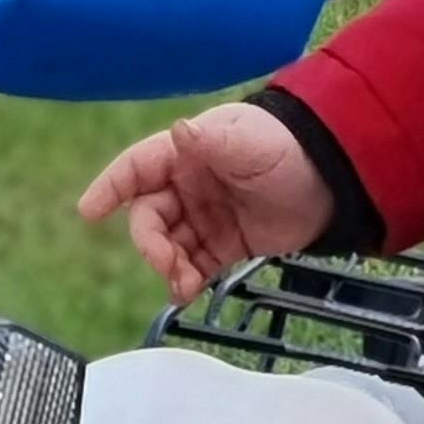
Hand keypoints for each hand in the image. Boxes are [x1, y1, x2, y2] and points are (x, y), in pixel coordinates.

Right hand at [77, 101, 331, 300]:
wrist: (334, 181)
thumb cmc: (288, 148)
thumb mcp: (250, 142)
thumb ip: (214, 141)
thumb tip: (181, 131)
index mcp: (186, 153)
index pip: (136, 168)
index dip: (110, 186)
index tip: (89, 211)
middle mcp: (188, 185)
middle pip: (149, 216)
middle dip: (150, 243)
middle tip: (166, 265)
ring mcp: (205, 216)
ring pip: (169, 245)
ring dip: (167, 266)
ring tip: (183, 286)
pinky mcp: (225, 244)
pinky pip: (194, 264)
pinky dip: (187, 279)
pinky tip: (189, 291)